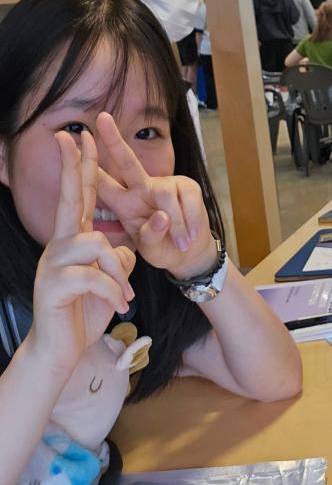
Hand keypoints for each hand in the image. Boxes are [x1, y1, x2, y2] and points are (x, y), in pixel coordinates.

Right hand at [29, 131, 134, 373]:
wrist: (62, 350)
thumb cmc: (85, 312)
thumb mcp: (111, 281)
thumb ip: (120, 258)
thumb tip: (126, 246)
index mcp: (73, 241)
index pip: (77, 198)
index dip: (80, 168)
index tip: (79, 138)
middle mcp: (58, 246)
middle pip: (68, 199)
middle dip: (75, 166)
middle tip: (77, 134)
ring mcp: (52, 264)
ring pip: (96, 244)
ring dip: (119, 272)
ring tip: (126, 296)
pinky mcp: (53, 285)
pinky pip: (95, 276)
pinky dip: (114, 290)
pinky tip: (120, 305)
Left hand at [94, 113, 215, 279]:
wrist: (189, 253)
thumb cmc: (162, 248)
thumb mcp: (148, 247)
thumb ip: (149, 234)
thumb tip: (163, 216)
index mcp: (123, 203)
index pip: (101, 183)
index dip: (86, 165)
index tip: (70, 141)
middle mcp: (141, 188)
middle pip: (127, 161)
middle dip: (114, 140)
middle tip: (102, 119)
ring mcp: (165, 185)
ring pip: (164, 193)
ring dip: (175, 223)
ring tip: (181, 242)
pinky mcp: (187, 187)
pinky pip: (187, 200)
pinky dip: (190, 221)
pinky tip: (190, 236)